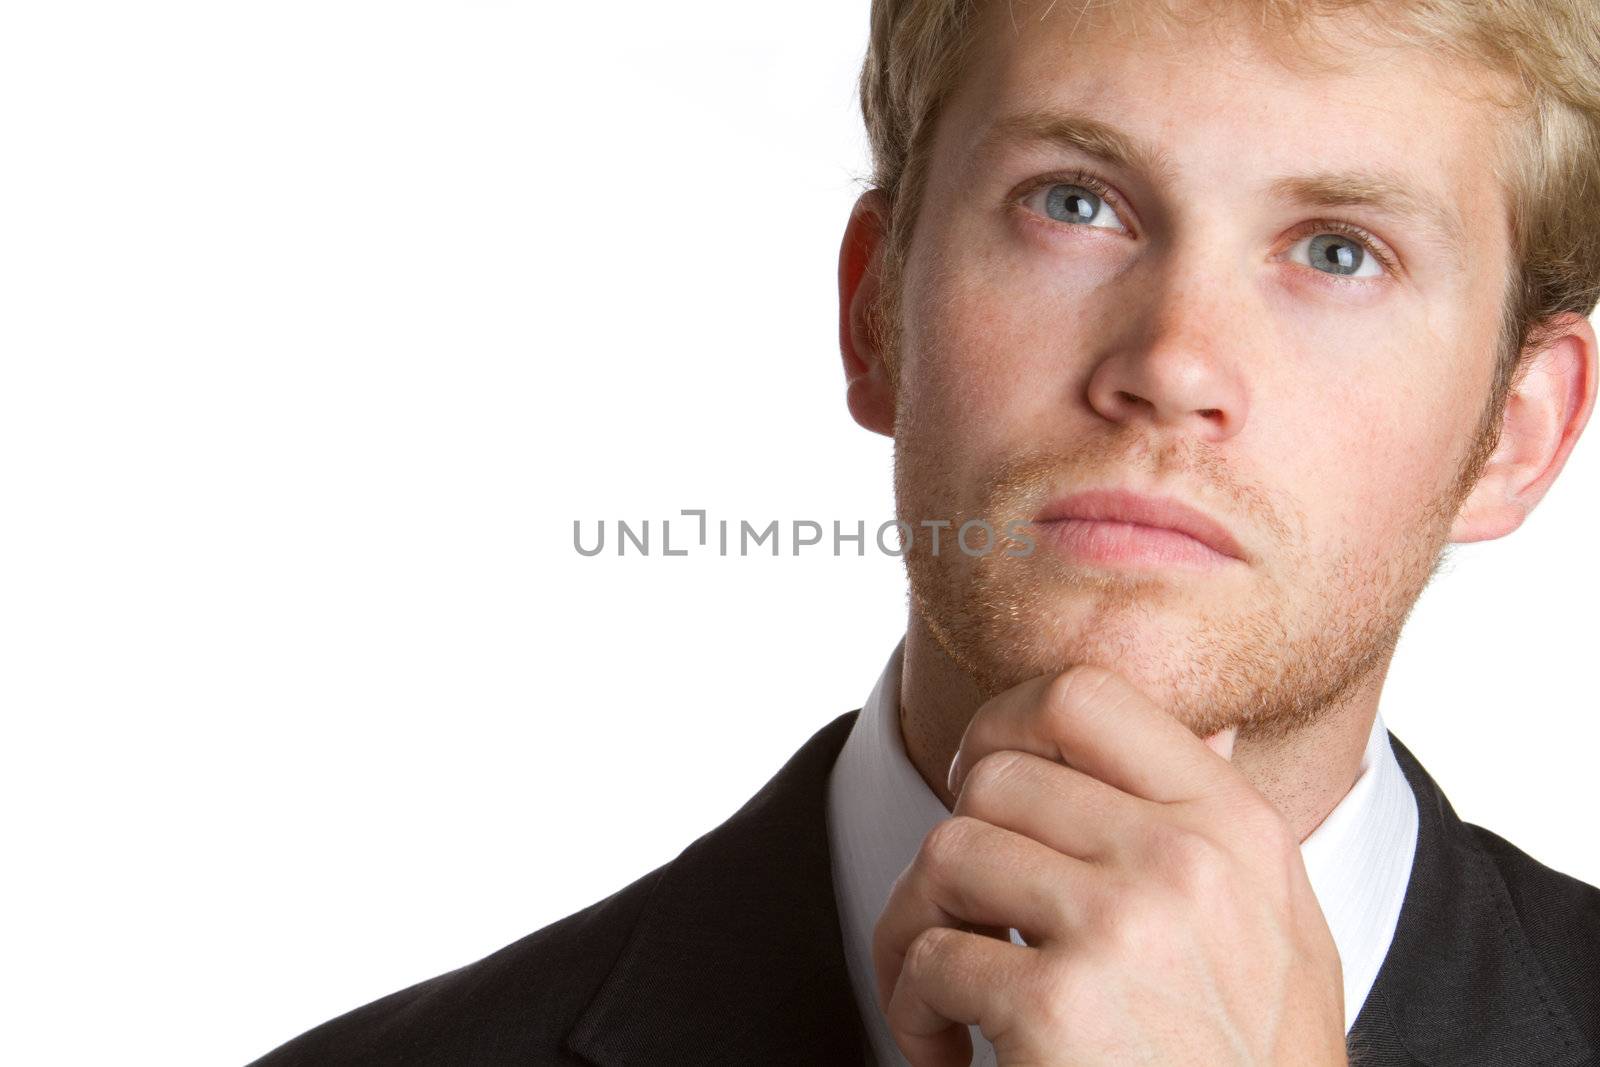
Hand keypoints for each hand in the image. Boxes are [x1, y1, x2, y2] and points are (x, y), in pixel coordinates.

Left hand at [871, 665, 1346, 1065]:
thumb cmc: (1253, 1065)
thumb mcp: (1280, 931)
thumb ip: (1224, 830)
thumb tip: (1215, 729)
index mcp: (1233, 827)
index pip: (1084, 694)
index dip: (1002, 723)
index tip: (979, 783)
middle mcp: (1182, 863)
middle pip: (993, 779)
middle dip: (955, 848)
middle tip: (961, 915)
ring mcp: (1120, 931)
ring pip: (946, 855)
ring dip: (917, 927)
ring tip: (943, 991)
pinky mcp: (1057, 1009)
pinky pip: (931, 958)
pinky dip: (913, 1009)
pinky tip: (948, 1052)